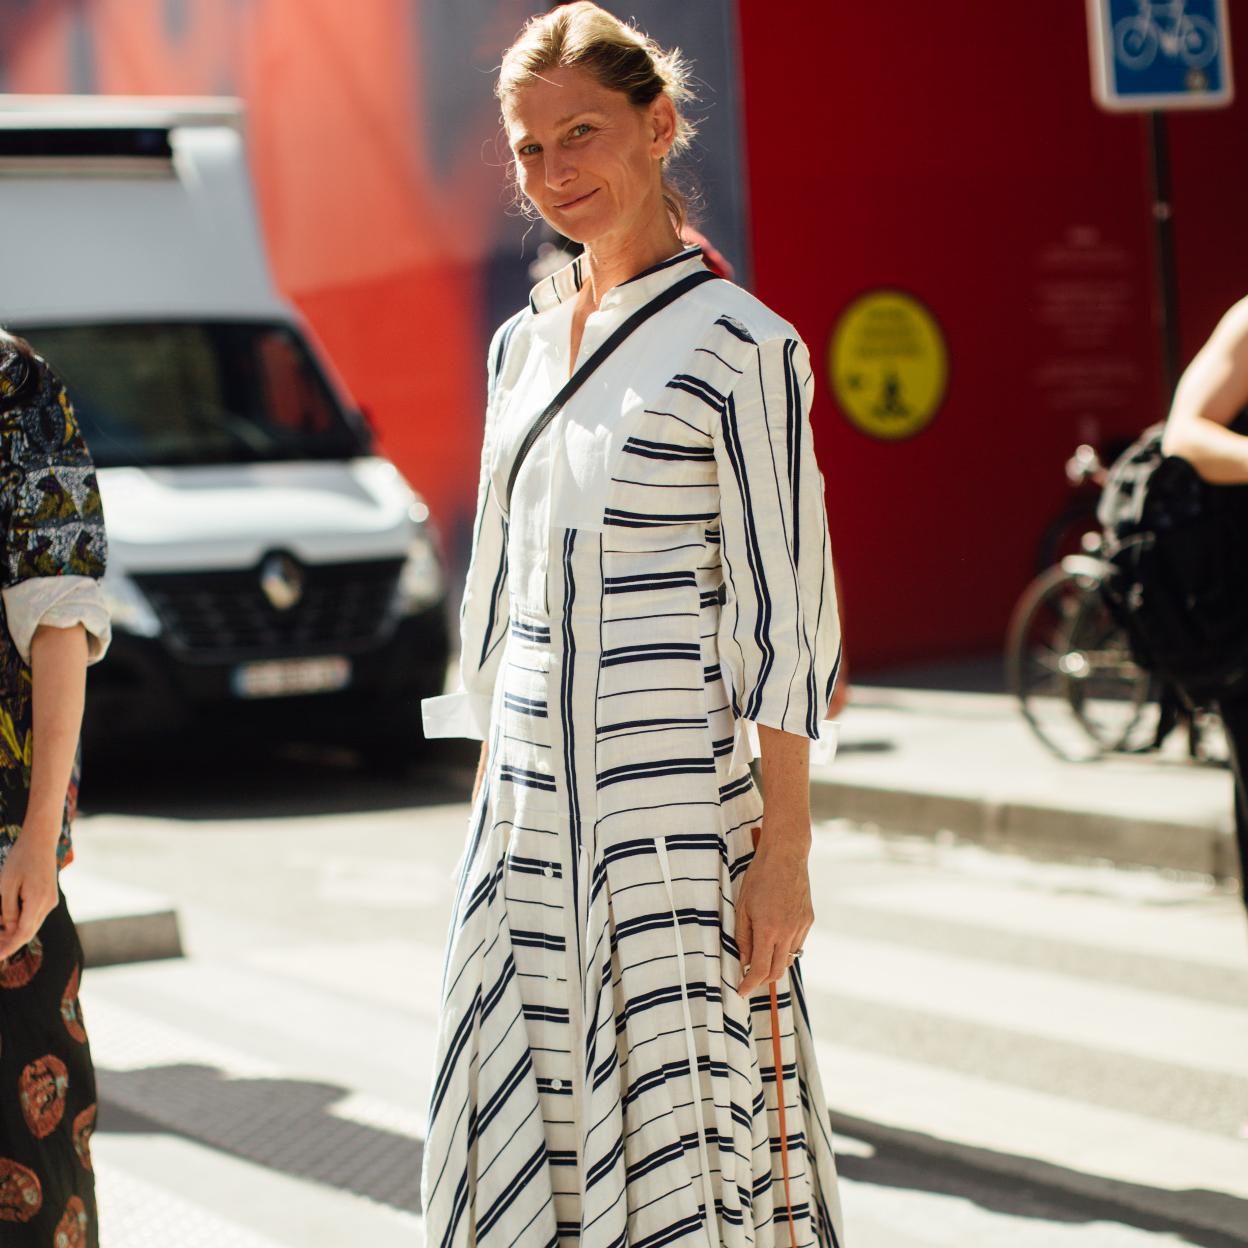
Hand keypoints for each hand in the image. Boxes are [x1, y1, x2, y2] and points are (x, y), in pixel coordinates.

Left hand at [0, 826, 59, 962]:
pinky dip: (20, 922)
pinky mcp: (48, 897)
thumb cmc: (21, 860)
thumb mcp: (6, 885)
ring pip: (31, 924)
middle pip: (29, 931)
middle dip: (10, 942)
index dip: (9, 947)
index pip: (23, 933)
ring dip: (14, 932)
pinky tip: (7, 922)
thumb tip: (9, 927)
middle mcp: (48, 904)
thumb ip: (7, 909)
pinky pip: (34, 915)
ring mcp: (50, 900)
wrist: (40, 842)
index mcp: (38, 901)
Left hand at [735, 819, 813, 996]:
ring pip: (789, 959)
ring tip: (761, 954)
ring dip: (775, 963)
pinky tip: (776, 937)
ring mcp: (801, 926)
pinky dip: (786, 948)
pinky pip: (798, 944)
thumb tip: (743, 961)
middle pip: (777, 970)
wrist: (786, 855)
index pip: (760, 969)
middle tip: (749, 976)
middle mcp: (788, 932)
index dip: (749, 984)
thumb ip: (742, 937)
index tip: (741, 991)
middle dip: (762, 979)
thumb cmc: (759, 878)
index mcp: (768, 929)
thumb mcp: (742, 907)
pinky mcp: (809, 920)